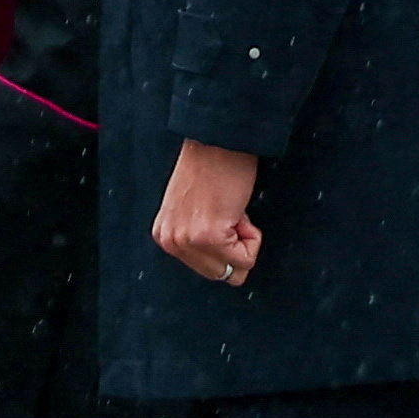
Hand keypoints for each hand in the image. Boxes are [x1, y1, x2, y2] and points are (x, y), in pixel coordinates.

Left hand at [151, 139, 261, 289]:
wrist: (219, 142)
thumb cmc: (213, 170)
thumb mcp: (191, 211)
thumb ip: (197, 237)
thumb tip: (226, 271)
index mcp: (165, 236)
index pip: (206, 268)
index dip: (225, 244)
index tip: (220, 214)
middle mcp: (171, 242)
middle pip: (219, 274)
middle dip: (235, 248)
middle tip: (228, 214)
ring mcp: (188, 241)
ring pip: (235, 268)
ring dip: (244, 241)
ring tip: (231, 211)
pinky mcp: (209, 237)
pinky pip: (246, 258)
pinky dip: (253, 236)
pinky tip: (237, 209)